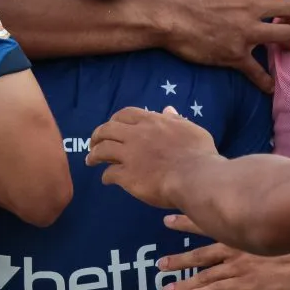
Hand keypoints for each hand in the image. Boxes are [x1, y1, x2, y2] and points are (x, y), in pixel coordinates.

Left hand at [86, 107, 217, 208]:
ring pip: (102, 150)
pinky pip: (109, 174)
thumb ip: (176, 120)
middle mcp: (136, 135)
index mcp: (152, 122)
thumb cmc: (199, 154)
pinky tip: (106, 180)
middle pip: (107, 129)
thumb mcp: (191, 129)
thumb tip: (167, 109)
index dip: (115, 119)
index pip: (125, 114)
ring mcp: (129, 155)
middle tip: (93, 142)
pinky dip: (106, 176)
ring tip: (90, 160)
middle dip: (97, 135)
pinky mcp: (127, 176)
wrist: (196, 178)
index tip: (112, 126)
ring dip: (94, 154)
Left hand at [159, 215, 289, 289]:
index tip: (167, 219)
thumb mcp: (277, 211)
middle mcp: (234, 245)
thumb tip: (257, 190)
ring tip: (166, 286)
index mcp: (240, 227)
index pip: (206, 221)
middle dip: (179, 258)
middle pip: (200, 253)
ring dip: (184, 281)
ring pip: (203, 275)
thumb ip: (261, 207)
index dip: (186, 221)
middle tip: (161, 262)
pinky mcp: (246, 284)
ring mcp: (238, 266)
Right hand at [163, 0, 289, 92]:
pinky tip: (269, 87)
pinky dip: (264, 81)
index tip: (266, 2)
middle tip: (285, 23)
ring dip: (286, 42)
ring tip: (281, 48)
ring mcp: (246, 33)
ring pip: (285, 36)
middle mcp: (251, 8)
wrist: (167, 20)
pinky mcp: (237, 55)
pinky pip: (258, 71)